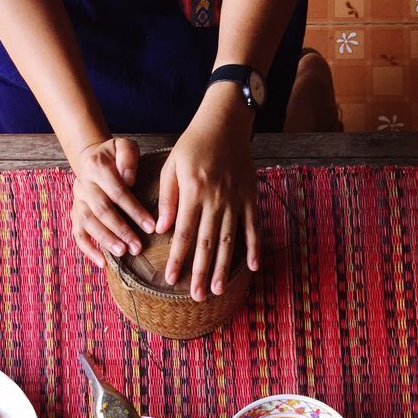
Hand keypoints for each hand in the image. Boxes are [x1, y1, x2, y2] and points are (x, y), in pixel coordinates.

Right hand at [71, 137, 156, 267]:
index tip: (151, 227)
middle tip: (138, 247)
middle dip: (121, 230)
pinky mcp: (74, 214)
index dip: (134, 210)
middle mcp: (83, 184)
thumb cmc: (116, 157)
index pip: (117, 192)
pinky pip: (77, 234)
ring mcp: (77, 201)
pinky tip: (102, 262)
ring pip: (88, 223)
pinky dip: (88, 250)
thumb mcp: (124, 146)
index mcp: (96, 167)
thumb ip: (128, 156)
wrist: (93, 160)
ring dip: (105, 240)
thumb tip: (129, 179)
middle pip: (102, 210)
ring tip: (122, 252)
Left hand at [155, 91, 259, 301]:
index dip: (178, 259)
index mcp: (194, 192)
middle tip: (196, 297)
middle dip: (200, 272)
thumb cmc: (194, 144)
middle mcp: (216, 199)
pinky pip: (253, 226)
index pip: (183, 233)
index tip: (172, 280)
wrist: (226, 121)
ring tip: (216, 290)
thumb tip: (163, 230)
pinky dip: (254, 247)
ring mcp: (236, 200)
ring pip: (229, 240)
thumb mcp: (172, 166)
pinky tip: (252, 267)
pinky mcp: (250, 197)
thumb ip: (168, 199)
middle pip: (206, 243)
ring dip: (223, 267)